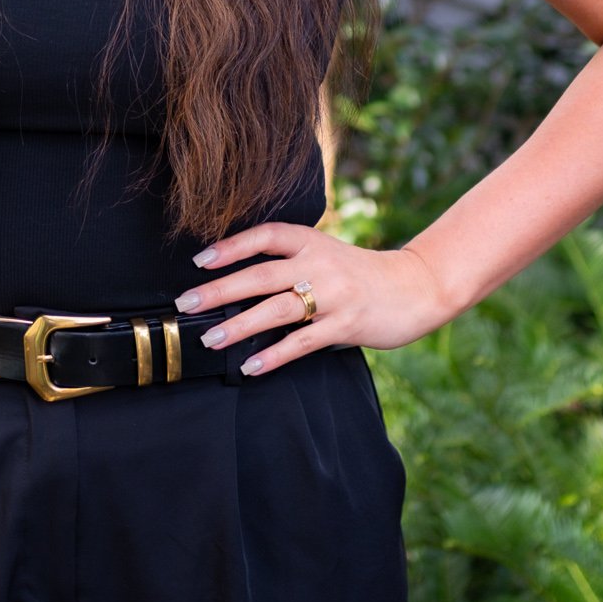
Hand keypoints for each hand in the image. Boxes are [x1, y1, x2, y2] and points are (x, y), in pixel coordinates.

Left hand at [171, 222, 450, 375]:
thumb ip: (292, 261)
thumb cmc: (361, 273)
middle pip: (261, 274)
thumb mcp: (326, 254)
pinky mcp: (345, 325)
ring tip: (211, 339)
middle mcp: (320, 263)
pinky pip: (302, 342)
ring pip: (277, 308)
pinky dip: (273, 355)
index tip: (199, 259)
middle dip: (220, 289)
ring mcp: (333, 295)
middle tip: (187, 303)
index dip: (231, 245)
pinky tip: (250, 365)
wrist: (416, 287)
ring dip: (240, 325)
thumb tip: (239, 278)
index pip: (265, 236)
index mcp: (312, 241)